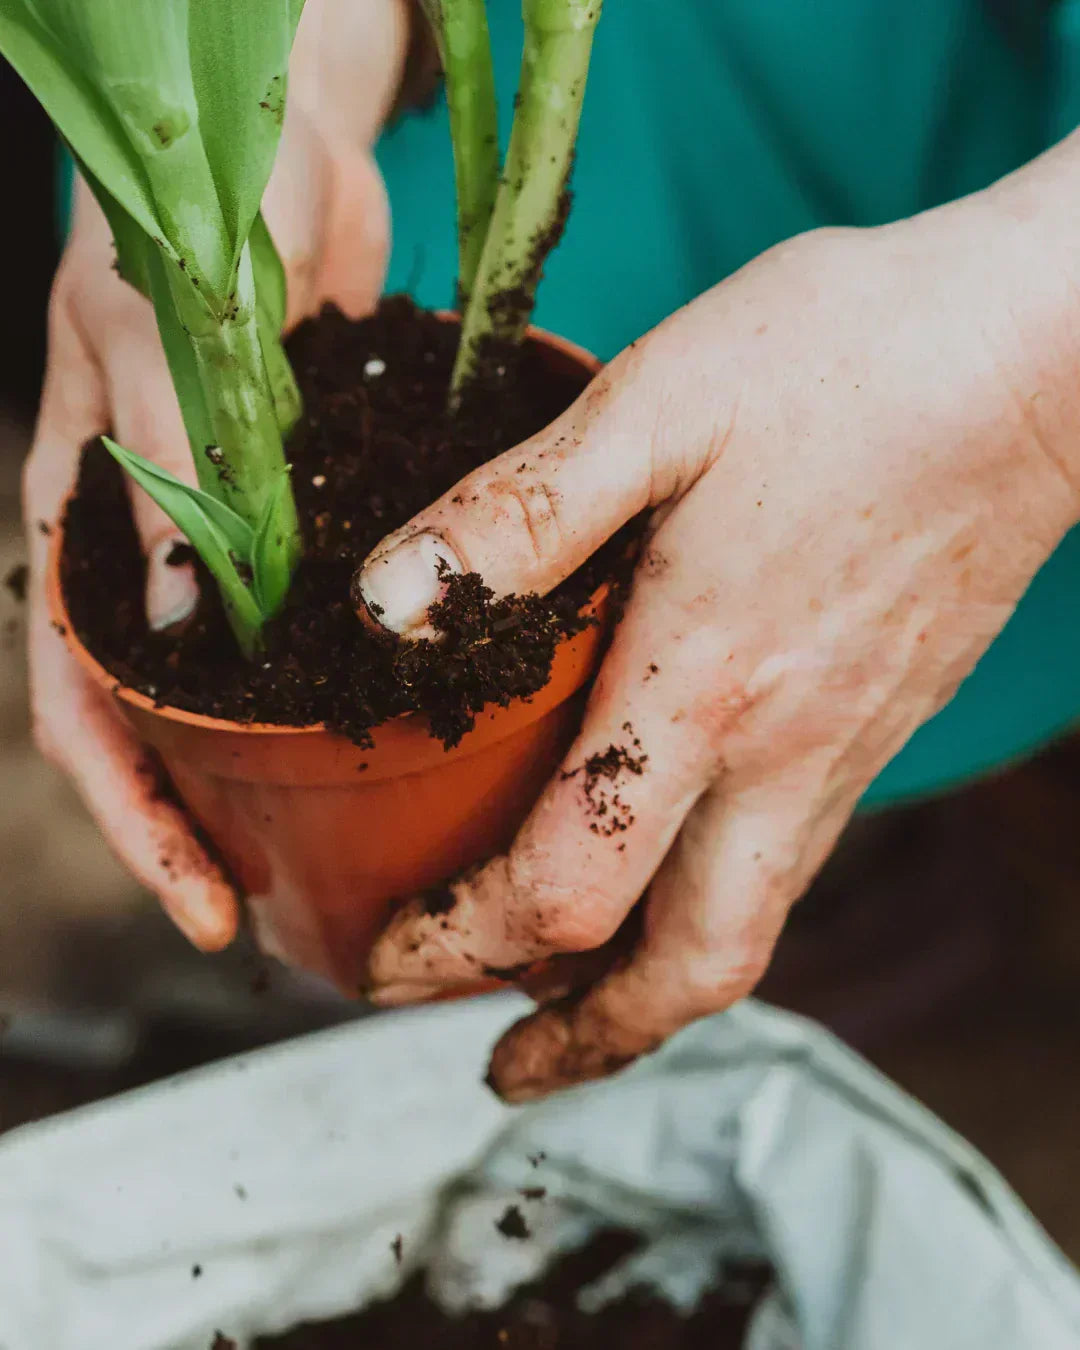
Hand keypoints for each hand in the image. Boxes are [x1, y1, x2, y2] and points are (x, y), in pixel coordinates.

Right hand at [24, 0, 405, 949]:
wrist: (281, 155)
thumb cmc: (190, 220)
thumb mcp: (157, 337)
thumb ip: (165, 467)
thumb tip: (183, 622)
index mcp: (80, 527)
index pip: (81, 707)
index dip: (133, 815)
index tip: (201, 903)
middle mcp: (153, 556)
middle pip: (162, 725)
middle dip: (208, 824)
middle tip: (285, 909)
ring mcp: (236, 545)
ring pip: (242, 690)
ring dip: (280, 771)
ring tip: (352, 852)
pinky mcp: (312, 519)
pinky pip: (322, 622)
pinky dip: (350, 681)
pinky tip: (412, 727)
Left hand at [361, 151, 1079, 1098]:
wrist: (1042, 357)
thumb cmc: (853, 362)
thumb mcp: (659, 404)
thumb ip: (518, 515)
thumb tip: (386, 606)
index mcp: (705, 685)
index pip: (566, 887)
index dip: (459, 946)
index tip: (387, 960)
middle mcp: (783, 753)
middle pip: (686, 971)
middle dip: (580, 1041)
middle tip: (497, 1064)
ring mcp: (845, 750)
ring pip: (744, 932)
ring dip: (644, 994)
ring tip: (565, 1003)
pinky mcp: (878, 723)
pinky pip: (786, 863)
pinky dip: (706, 909)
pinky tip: (665, 863)